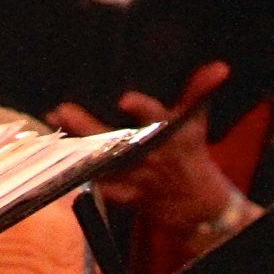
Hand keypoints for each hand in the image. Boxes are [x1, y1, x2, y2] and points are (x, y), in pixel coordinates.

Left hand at [55, 64, 246, 258]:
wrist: (198, 206)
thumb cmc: (191, 155)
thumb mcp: (196, 122)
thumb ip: (199, 92)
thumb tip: (219, 67)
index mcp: (170, 134)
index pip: (156, 118)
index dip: (142, 110)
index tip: (125, 99)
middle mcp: (152, 156)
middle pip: (117, 141)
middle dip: (88, 127)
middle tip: (63, 109)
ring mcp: (138, 178)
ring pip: (103, 163)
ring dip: (78, 147)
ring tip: (54, 126)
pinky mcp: (127, 197)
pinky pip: (101, 187)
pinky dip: (81, 175)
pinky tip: (59, 158)